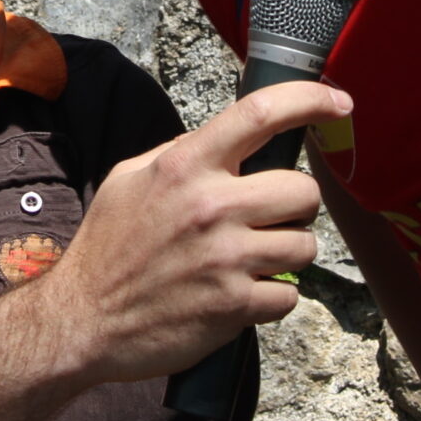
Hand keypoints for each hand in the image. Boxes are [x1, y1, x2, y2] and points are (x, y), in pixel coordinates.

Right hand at [37, 81, 348, 385]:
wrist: (82, 321)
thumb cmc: (107, 249)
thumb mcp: (130, 180)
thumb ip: (182, 155)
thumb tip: (233, 141)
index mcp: (185, 167)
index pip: (261, 113)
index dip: (310, 99)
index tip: (338, 102)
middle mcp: (211, 206)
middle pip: (304, 190)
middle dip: (293, 207)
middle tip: (266, 220)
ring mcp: (226, 258)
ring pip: (305, 245)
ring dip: (285, 254)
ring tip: (250, 261)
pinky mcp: (235, 306)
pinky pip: (290, 295)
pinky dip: (272, 298)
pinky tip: (239, 295)